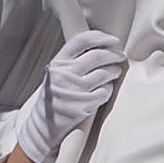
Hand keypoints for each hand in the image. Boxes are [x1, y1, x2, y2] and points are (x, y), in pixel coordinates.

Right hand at [16, 30, 125, 162]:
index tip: (113, 40)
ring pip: (105, 73)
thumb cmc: (54, 96)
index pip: (82, 40)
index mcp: (58, 62)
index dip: (101, 37)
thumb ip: (72, 59)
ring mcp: (74, 90)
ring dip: (114, 71)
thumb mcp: (56, 73)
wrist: (43, 125)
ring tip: (115, 71)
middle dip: (113, 54)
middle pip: (97, 55)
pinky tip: (105, 89)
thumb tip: (101, 45)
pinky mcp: (83, 105)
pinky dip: (108, 89)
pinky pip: (105, 91)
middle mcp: (65, 74)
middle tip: (120, 56)